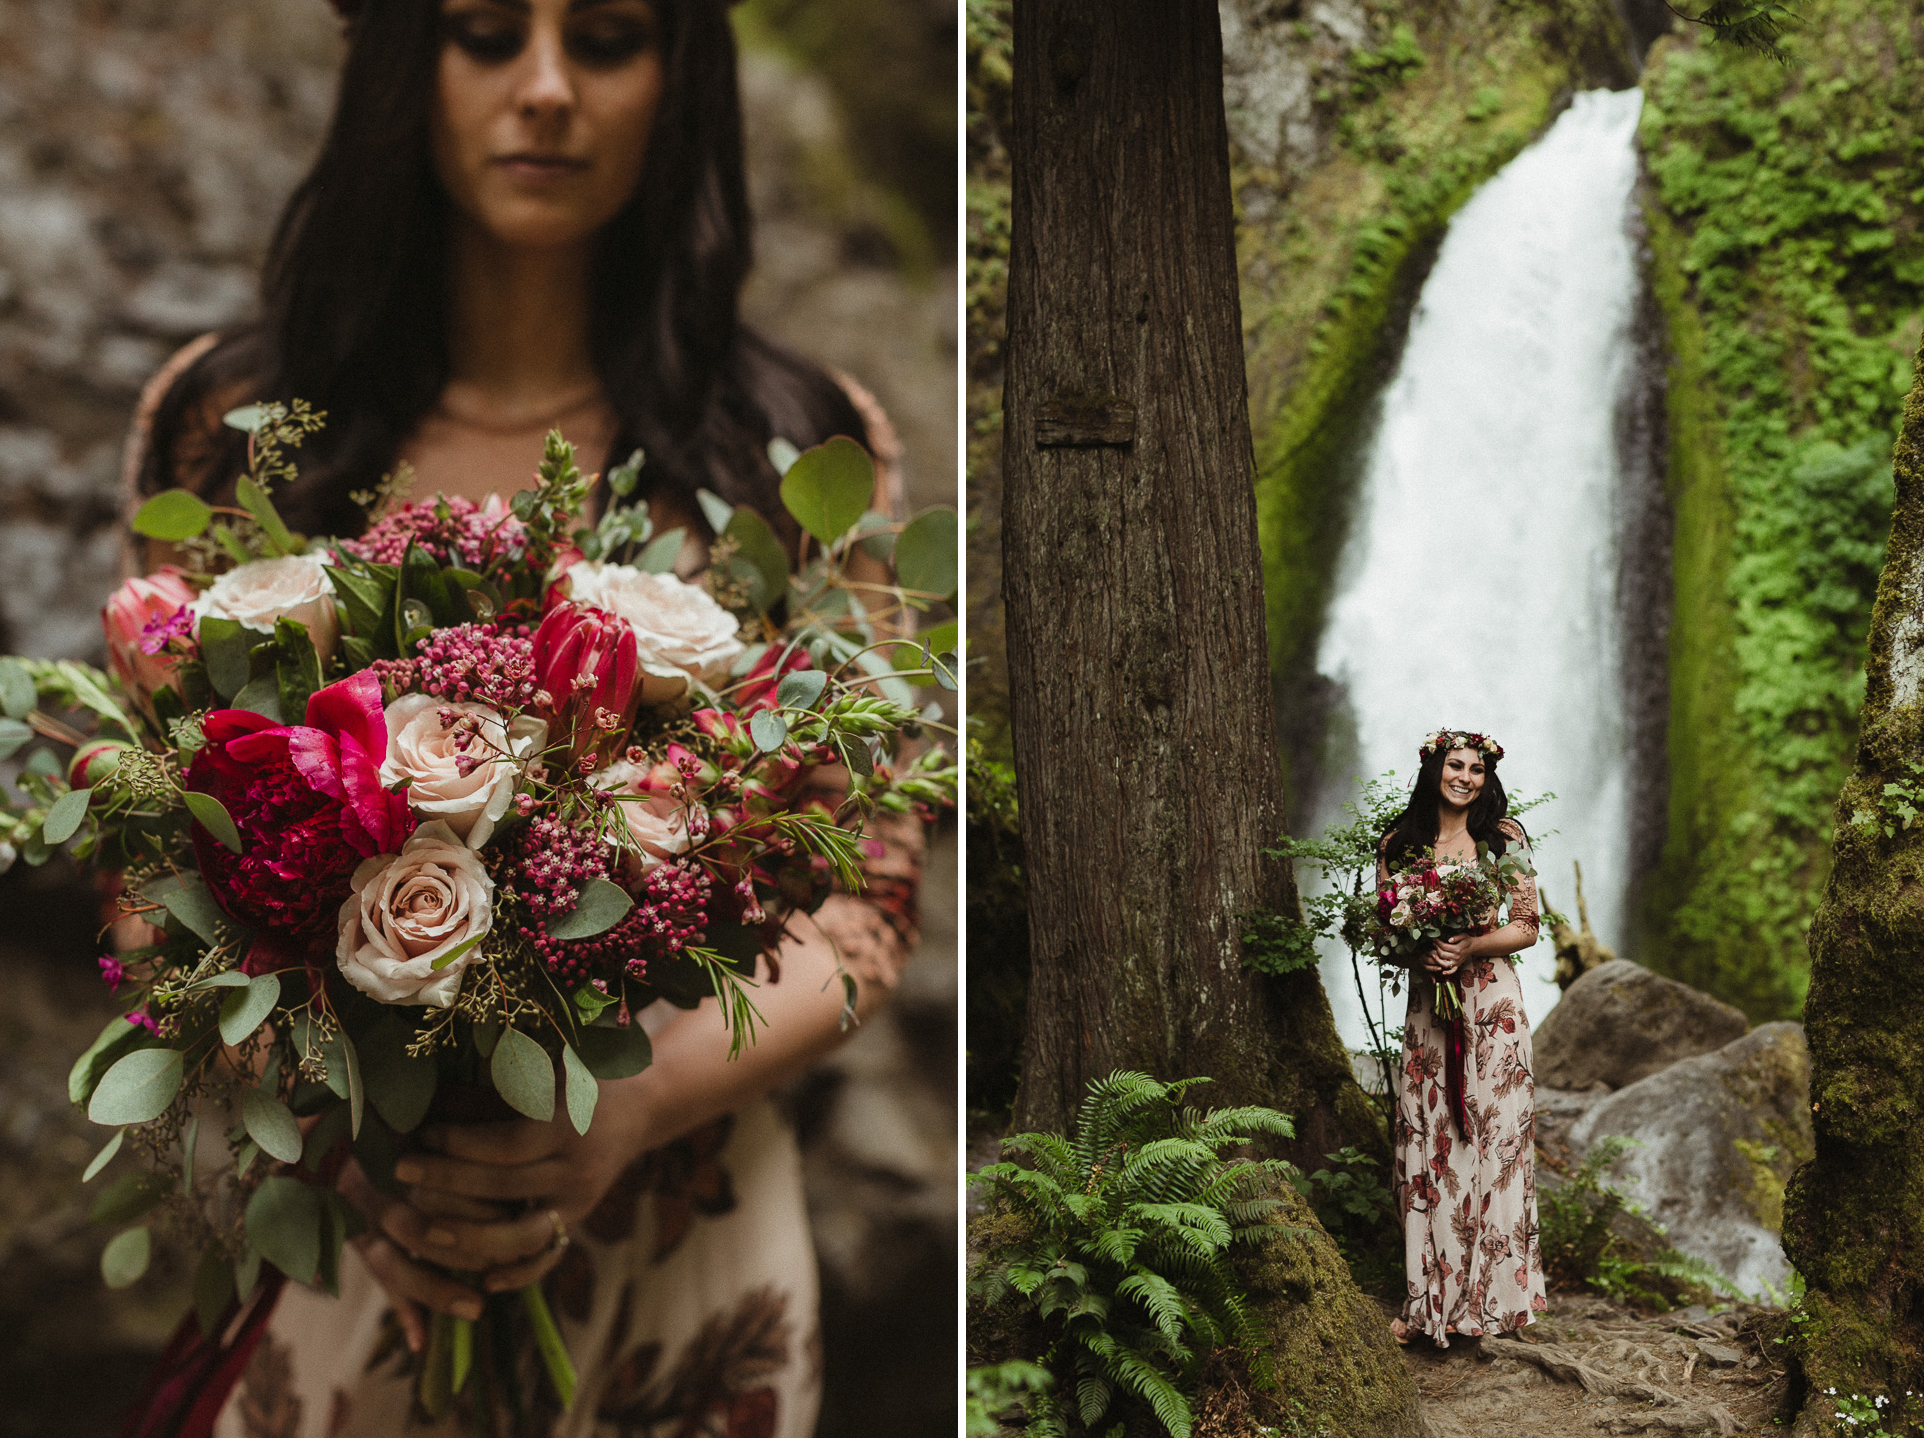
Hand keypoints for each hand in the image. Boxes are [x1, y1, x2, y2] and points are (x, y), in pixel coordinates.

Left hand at [343, 1100, 651, 1351]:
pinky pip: (548, 1259)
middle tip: (402, 1172)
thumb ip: (510, 1077)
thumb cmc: (585, 1078)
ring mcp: (579, 1202)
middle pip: (503, 1189)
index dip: (458, 1144)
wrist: (642, 1107)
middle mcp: (576, 1170)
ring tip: (424, 1230)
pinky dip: (518, 1275)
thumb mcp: (556, 1067)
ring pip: (521, 1236)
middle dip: (446, 1183)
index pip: (505, 1145)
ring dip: (469, 1237)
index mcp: (568, 1128)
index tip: (421, 1134)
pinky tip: (482, 1279)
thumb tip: (441, 1086)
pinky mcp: (577, 1223)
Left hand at [1424, 934, 1475, 974]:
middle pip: (1442, 954)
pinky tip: (1442, 972)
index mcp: (1457, 949)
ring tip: (1433, 955)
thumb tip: (1449, 940)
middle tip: (1433, 944)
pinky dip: (1448, 973)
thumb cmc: (1467, 940)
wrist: (1474, 947)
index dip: (1437, 942)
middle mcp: (1456, 957)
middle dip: (1436, 949)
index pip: (1444, 946)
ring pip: (1445, 964)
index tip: (1434, 939)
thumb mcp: (1463, 935)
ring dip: (1437, 960)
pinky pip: (1452, 971)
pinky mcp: (1458, 965)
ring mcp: (1457, 962)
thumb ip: (1456, 937)